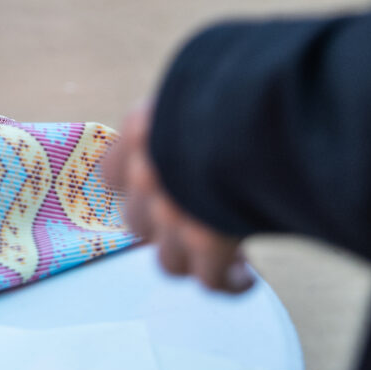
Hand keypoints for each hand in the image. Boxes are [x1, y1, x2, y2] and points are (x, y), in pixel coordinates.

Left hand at [113, 103, 251, 292]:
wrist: (256, 110)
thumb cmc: (236, 87)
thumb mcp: (200, 87)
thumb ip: (190, 112)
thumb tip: (210, 105)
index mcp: (142, 132)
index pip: (114, 172)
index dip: (138, 187)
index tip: (164, 189)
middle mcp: (147, 177)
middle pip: (139, 222)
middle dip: (165, 227)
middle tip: (198, 222)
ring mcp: (172, 215)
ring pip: (169, 260)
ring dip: (193, 260)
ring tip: (225, 254)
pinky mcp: (206, 244)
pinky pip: (211, 280)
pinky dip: (228, 282)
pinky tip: (245, 276)